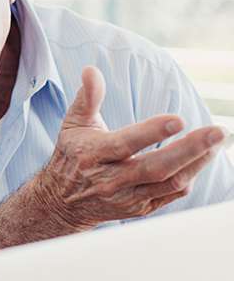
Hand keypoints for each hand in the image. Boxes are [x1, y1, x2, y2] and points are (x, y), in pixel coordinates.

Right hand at [35, 66, 226, 229]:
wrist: (63, 202)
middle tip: (217, 132)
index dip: (151, 132)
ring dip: (198, 162)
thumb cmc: (72, 155)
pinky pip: (172, 194)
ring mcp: (126, 197)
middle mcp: (109, 180)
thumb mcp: (73, 124)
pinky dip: (189, 177)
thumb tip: (91, 71)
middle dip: (190, 149)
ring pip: (169, 182)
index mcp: (93, 154)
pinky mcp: (139, 209)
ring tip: (216, 143)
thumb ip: (87, 97)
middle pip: (155, 167)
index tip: (178, 120)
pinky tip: (200, 158)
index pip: (124, 144)